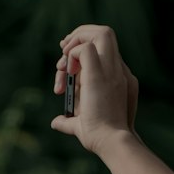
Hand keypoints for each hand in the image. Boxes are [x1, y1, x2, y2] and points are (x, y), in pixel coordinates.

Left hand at [50, 24, 138, 157]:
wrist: (111, 141)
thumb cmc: (100, 137)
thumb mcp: (82, 124)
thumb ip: (69, 121)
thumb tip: (56, 122)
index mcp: (118, 77)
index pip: (102, 48)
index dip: (82, 47)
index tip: (66, 60)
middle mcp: (117, 69)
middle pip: (105, 33)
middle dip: (81, 34)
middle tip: (63, 48)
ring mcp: (111, 69)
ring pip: (101, 32)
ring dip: (77, 40)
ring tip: (63, 63)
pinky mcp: (99, 74)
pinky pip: (85, 48)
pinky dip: (71, 54)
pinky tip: (65, 72)